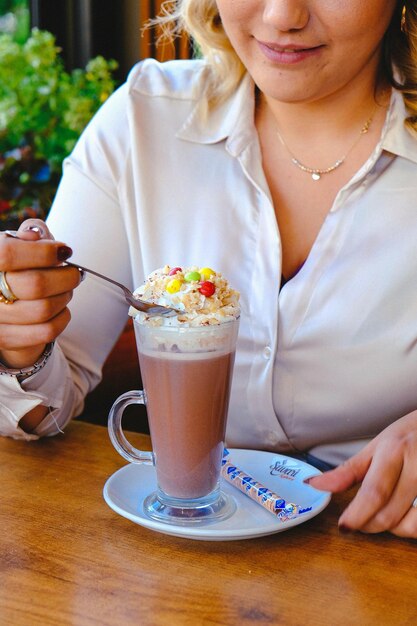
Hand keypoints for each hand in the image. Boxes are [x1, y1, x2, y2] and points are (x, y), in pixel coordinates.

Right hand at [0, 219, 81, 367]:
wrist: (3, 304)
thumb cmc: (16, 268)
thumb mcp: (19, 243)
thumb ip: (30, 233)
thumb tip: (36, 236)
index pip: (8, 254)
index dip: (43, 252)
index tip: (64, 251)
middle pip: (34, 284)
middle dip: (65, 277)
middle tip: (73, 273)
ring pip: (44, 309)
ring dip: (65, 297)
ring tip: (65, 290)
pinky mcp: (6, 339)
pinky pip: (47, 331)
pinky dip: (63, 317)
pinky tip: (60, 308)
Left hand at [306, 411, 416, 537]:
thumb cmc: (409, 435)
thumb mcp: (378, 445)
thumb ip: (349, 470)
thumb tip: (315, 484)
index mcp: (395, 451)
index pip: (374, 492)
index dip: (357, 515)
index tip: (344, 526)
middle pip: (390, 514)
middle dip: (369, 524)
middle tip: (359, 521)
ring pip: (412, 526)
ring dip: (393, 528)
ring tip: (384, 513)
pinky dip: (412, 526)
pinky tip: (405, 514)